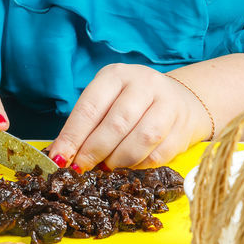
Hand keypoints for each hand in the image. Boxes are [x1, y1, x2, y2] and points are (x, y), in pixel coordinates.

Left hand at [47, 64, 211, 170]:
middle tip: (81, 168)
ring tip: (105, 167)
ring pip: (141, 139)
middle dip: (94, 151)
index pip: (90, 107)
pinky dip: (138, 165)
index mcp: (117, 75)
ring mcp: (167, 104)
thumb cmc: (132, 102)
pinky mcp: (183, 127)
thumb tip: (63, 155)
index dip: (73, 136)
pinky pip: (158, 154)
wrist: (180, 99)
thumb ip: (87, 124)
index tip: (60, 159)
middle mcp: (144, 84)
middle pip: (116, 124)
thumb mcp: (107, 100)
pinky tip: (128, 165)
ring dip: (118, 160)